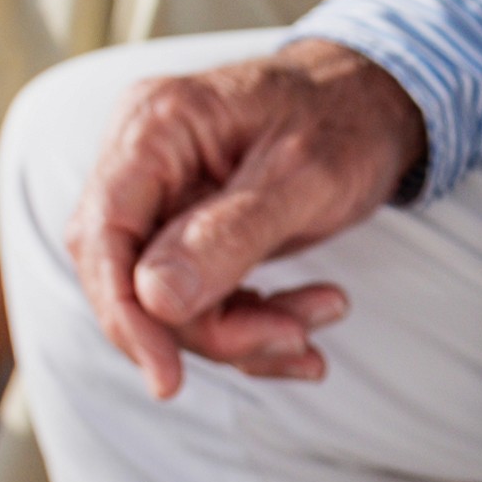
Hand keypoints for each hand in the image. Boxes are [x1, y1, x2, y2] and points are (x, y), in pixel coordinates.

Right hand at [63, 39, 428, 399]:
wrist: (378, 100)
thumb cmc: (344, 119)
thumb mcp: (303, 177)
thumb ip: (228, 234)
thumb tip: (154, 298)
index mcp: (155, 128)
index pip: (103, 233)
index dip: (125, 314)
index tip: (169, 380)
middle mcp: (145, 161)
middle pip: (129, 276)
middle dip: (207, 327)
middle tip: (290, 337)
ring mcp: (164, 196)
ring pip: (166, 299)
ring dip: (242, 330)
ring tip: (321, 315)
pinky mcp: (188, 230)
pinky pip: (197, 297)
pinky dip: (250, 323)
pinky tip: (308, 320)